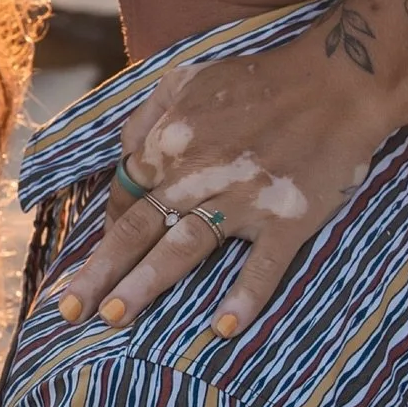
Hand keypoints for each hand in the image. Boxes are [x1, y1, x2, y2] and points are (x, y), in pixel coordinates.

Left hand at [56, 20, 399, 334]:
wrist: (339, 80)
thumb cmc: (261, 80)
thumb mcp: (189, 78)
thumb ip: (149, 115)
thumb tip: (123, 155)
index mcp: (172, 142)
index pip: (127, 195)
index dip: (109, 230)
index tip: (100, 261)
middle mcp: (198, 173)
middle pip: (138, 229)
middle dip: (99, 272)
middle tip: (68, 311)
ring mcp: (244, 198)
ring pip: (182, 248)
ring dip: (145, 284)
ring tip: (115, 318)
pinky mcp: (287, 217)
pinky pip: (262, 265)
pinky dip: (244, 296)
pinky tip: (224, 329)